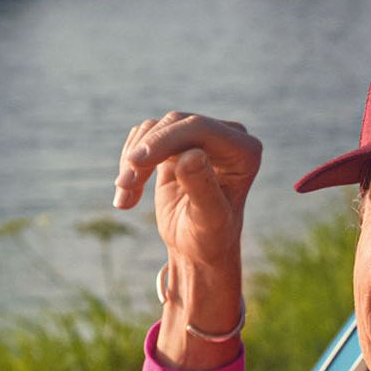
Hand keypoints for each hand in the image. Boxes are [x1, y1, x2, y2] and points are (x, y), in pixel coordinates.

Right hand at [114, 111, 259, 360]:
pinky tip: (127, 195)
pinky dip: (130, 163)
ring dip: (133, 161)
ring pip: (155, 129)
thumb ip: (202, 188)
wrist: (198, 247)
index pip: (200, 128)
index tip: (135, 162)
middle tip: (124, 185)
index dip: (164, 140)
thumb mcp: (208, 219)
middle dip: (146, 153)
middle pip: (175, 124)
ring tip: (125, 196)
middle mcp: (228, 136)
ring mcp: (201, 136)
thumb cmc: (210, 238)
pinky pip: (144, 137)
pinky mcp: (177, 142)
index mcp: (245, 151)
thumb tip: (192, 154)